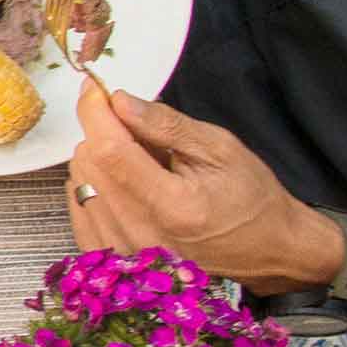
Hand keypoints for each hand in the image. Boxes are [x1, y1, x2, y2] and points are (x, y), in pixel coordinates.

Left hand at [72, 81, 346, 294]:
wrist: (267, 249)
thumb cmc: (251, 200)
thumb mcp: (220, 149)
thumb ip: (165, 125)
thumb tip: (119, 101)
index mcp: (172, 206)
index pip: (109, 151)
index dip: (95, 113)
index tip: (96, 89)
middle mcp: (141, 233)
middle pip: (91, 166)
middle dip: (104, 134)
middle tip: (138, 131)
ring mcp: (124, 251)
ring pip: (81, 184)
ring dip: (100, 161)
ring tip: (141, 164)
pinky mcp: (114, 258)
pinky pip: (79, 208)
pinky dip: (94, 186)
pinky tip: (123, 183)